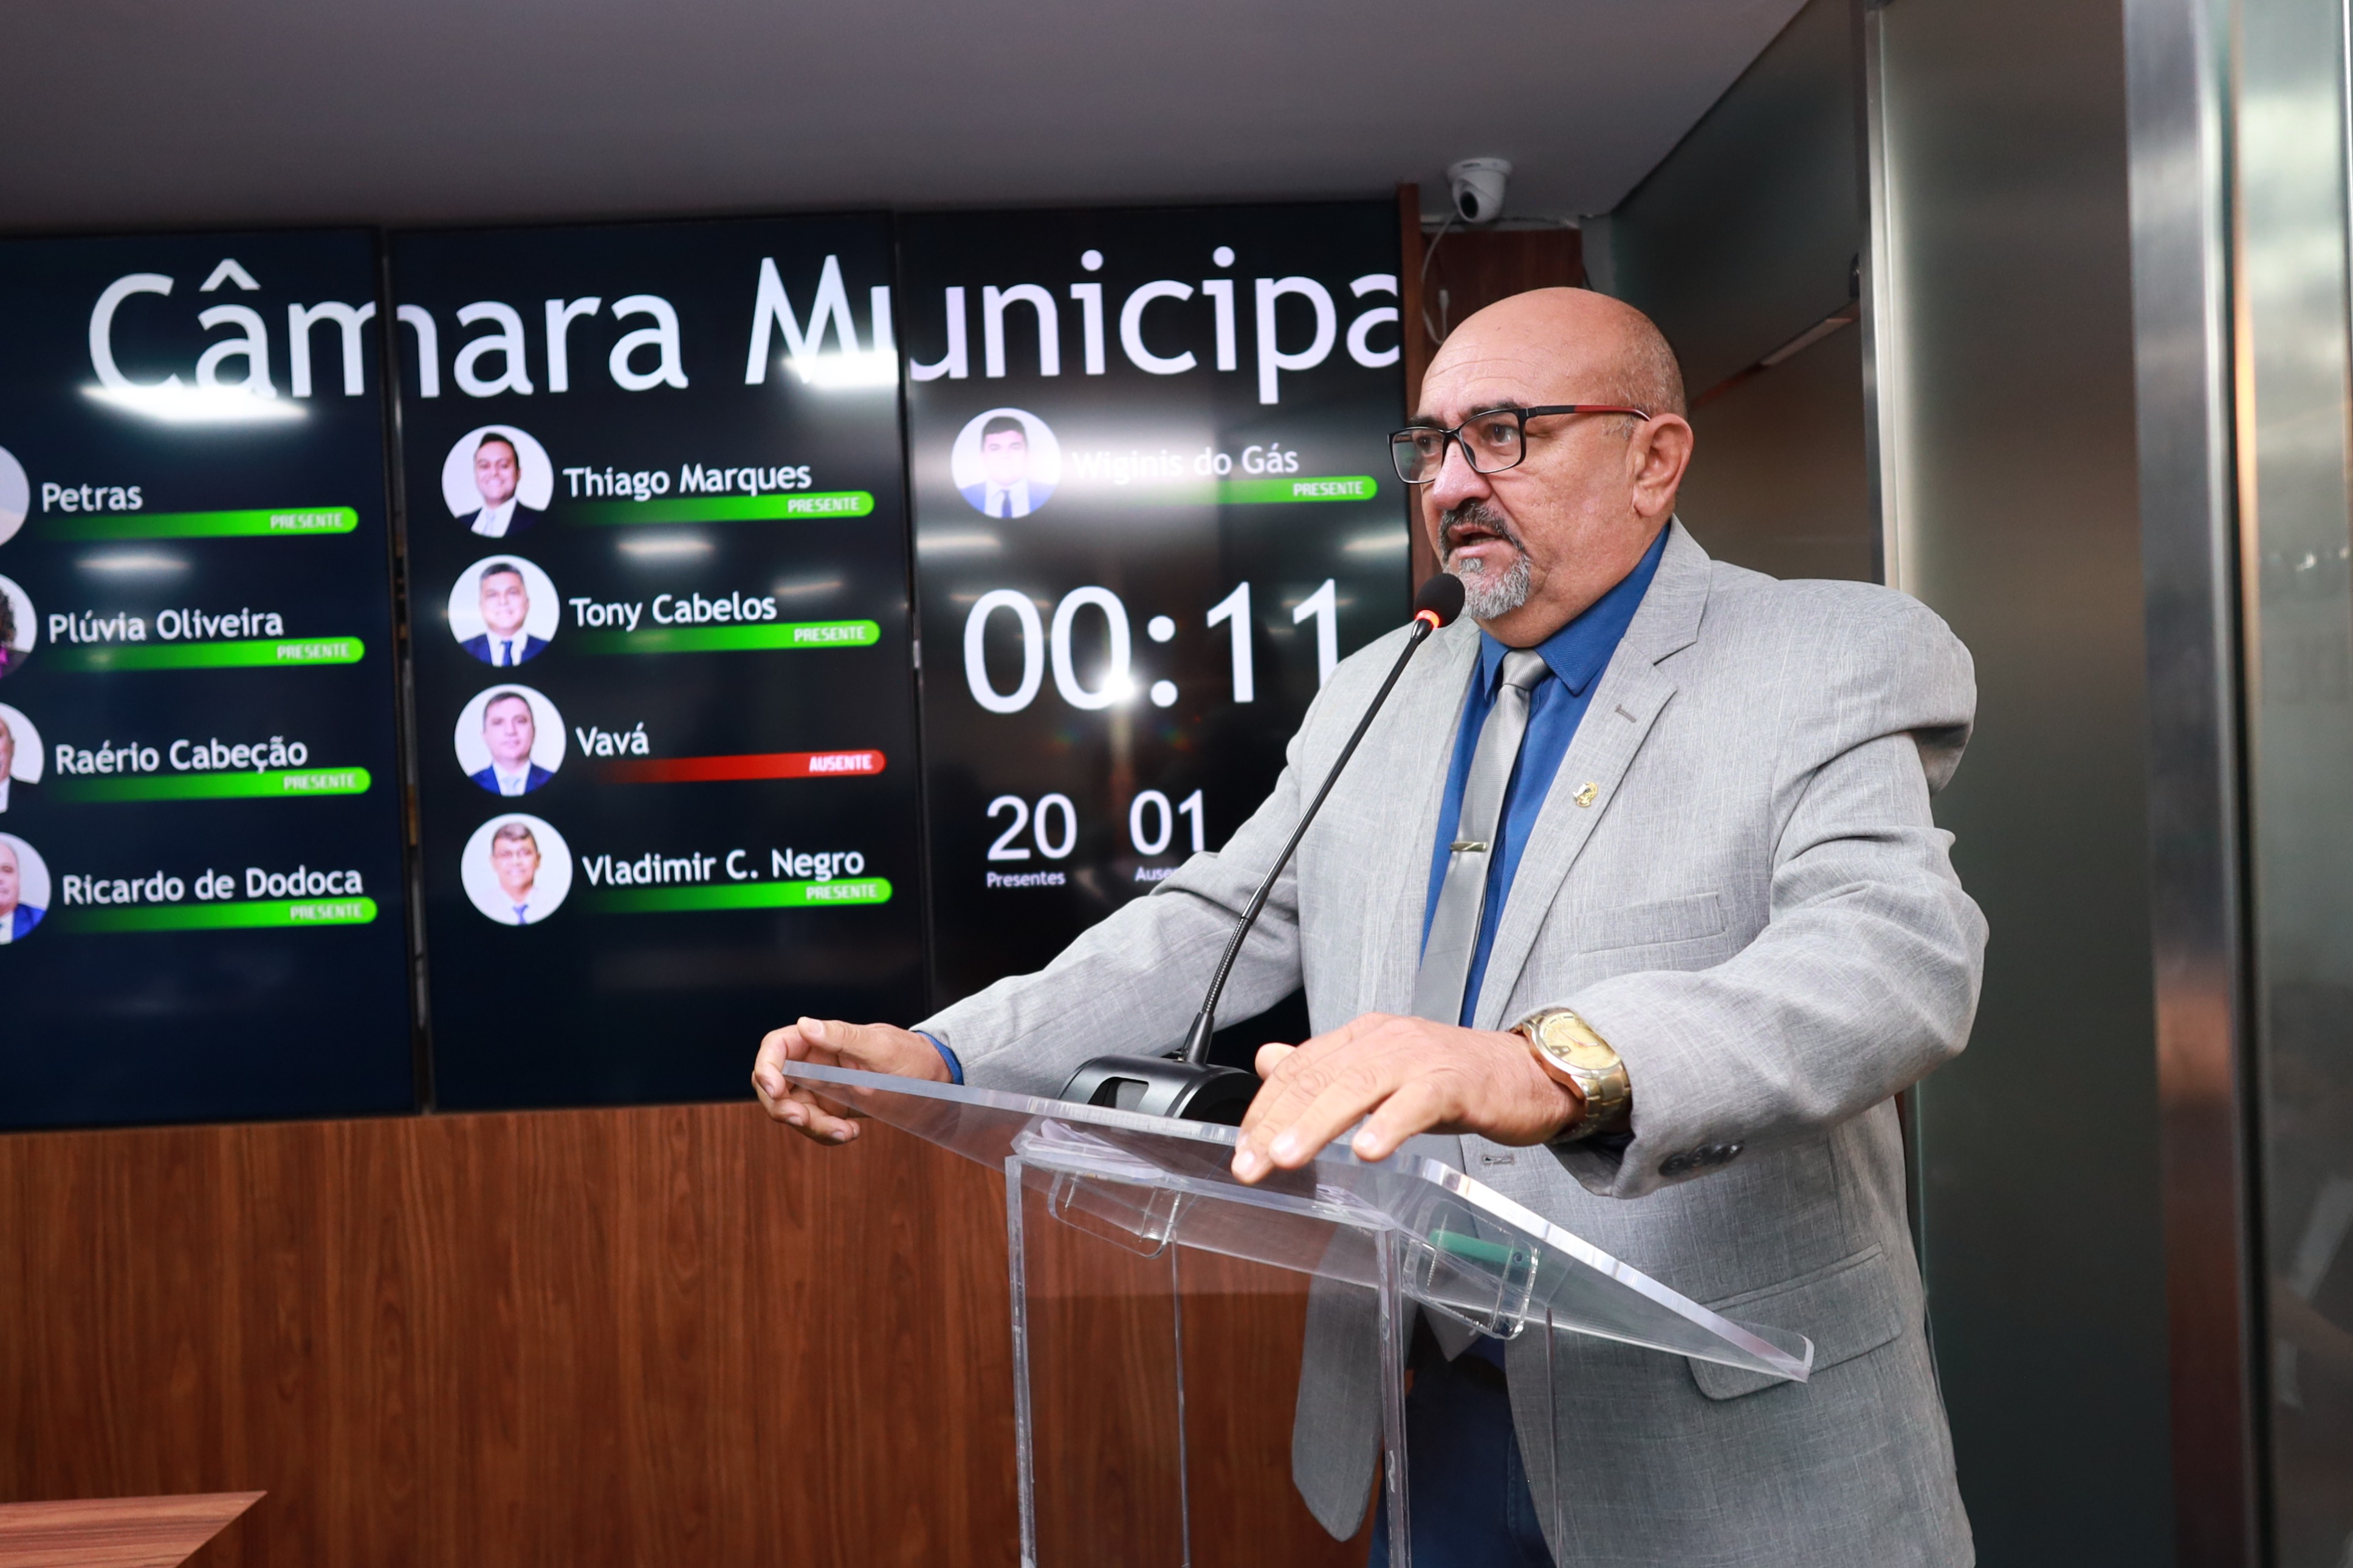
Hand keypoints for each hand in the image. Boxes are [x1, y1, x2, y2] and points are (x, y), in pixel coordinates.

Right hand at [752, 1017, 948, 1144]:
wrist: (933, 1080)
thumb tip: (805, 1025)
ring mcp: (820, 1088)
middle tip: (805, 1120)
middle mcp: (814, 1063)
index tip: (774, 1089)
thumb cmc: (910, 1055)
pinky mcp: (831, 1108)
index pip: (776, 1047)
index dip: (766, 1067)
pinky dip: (827, 1135)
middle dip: (784, 1107)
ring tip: (845, 1132)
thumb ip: (842, 1036)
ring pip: (793, 1111)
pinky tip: (852, 1133)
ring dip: (813, 1127)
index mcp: (820, 1039)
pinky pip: (814, 1126)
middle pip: (775, 1086)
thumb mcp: (880, 1046)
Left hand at [1231, 1012, 1581, 1181]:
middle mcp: (1384, 1039)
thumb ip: (1325, 1067)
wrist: (1528, 1072)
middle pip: (1318, 1078)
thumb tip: (1268, 1060)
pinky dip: (1389, 1125)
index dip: (1265, 1108)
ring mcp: (1419, 1057)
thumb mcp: (1381, 1068)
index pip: (1298, 1068)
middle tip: (1249, 1164)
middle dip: (1277, 1123)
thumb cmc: (1453, 1077)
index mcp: (1361, 1036)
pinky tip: (1368, 1152)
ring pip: (1357, 1087)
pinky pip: (1416, 1102)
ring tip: (1287, 1157)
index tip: (1241, 1147)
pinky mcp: (1456, 1081)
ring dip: (1317, 1125)